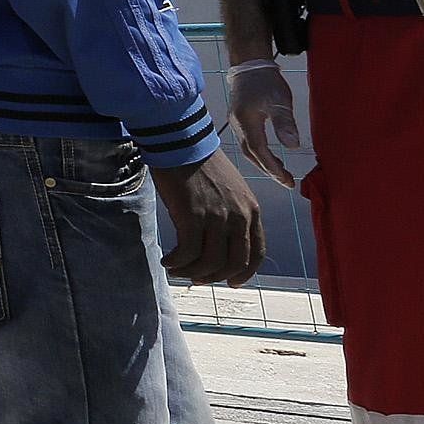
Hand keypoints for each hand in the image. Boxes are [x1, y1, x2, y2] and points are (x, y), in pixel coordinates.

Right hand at [152, 150, 266, 286]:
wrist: (181, 142)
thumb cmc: (201, 163)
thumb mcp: (230, 188)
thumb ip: (233, 211)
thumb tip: (221, 237)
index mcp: (252, 210)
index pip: (256, 253)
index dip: (244, 272)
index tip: (230, 281)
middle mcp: (239, 217)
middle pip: (234, 263)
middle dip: (215, 276)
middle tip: (197, 279)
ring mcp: (217, 217)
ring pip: (210, 263)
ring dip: (192, 272)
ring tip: (177, 269)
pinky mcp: (193, 217)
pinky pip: (187, 253)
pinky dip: (176, 262)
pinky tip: (167, 260)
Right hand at [228, 67, 300, 189]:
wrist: (250, 65)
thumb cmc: (266, 81)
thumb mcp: (280, 100)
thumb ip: (285, 123)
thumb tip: (292, 146)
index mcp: (247, 123)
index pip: (259, 151)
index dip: (273, 168)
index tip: (288, 180)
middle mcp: (238, 126)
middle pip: (252, 155)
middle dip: (269, 170)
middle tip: (286, 182)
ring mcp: (237, 123)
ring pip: (249, 150)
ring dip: (264, 163)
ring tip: (280, 172)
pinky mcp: (240, 120)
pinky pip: (248, 143)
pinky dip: (260, 154)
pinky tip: (270, 155)